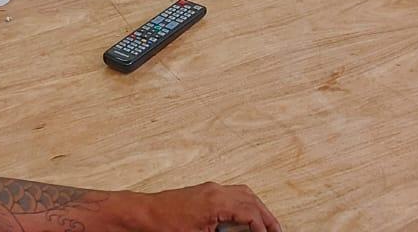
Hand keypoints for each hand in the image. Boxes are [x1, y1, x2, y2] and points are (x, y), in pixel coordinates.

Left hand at [143, 182, 280, 231]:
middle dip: (266, 217)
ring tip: (265, 225)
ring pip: (242, 193)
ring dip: (256, 209)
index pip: (251, 213)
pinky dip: (243, 205)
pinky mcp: (202, 193)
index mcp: (217, 201)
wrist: (142, 215)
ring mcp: (208, 189)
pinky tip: (244, 218)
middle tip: (276, 231)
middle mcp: (215, 191)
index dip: (264, 228)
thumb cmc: (163, 226)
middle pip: (251, 199)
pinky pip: (231, 194)